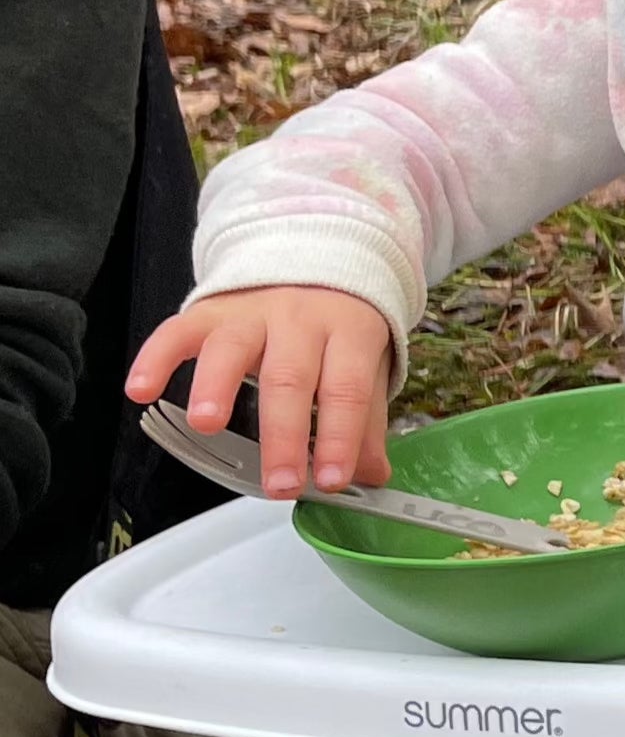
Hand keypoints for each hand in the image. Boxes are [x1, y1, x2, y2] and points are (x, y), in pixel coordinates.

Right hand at [125, 286, 396, 498]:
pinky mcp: (209, 310)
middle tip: (279, 483)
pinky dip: (155, 360)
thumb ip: (366, 421)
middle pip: (290, 379)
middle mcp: (300, 320)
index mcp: (349, 333)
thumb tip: (370, 477)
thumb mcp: (368, 364)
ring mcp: (252, 313)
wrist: (316, 253)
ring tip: (209, 425)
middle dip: (283, 436)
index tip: (333, 481)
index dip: (341, 438)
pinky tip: (142, 390)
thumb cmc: (340, 323)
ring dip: (215, 387)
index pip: (348, 391)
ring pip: (231, 349)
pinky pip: (177, 332)